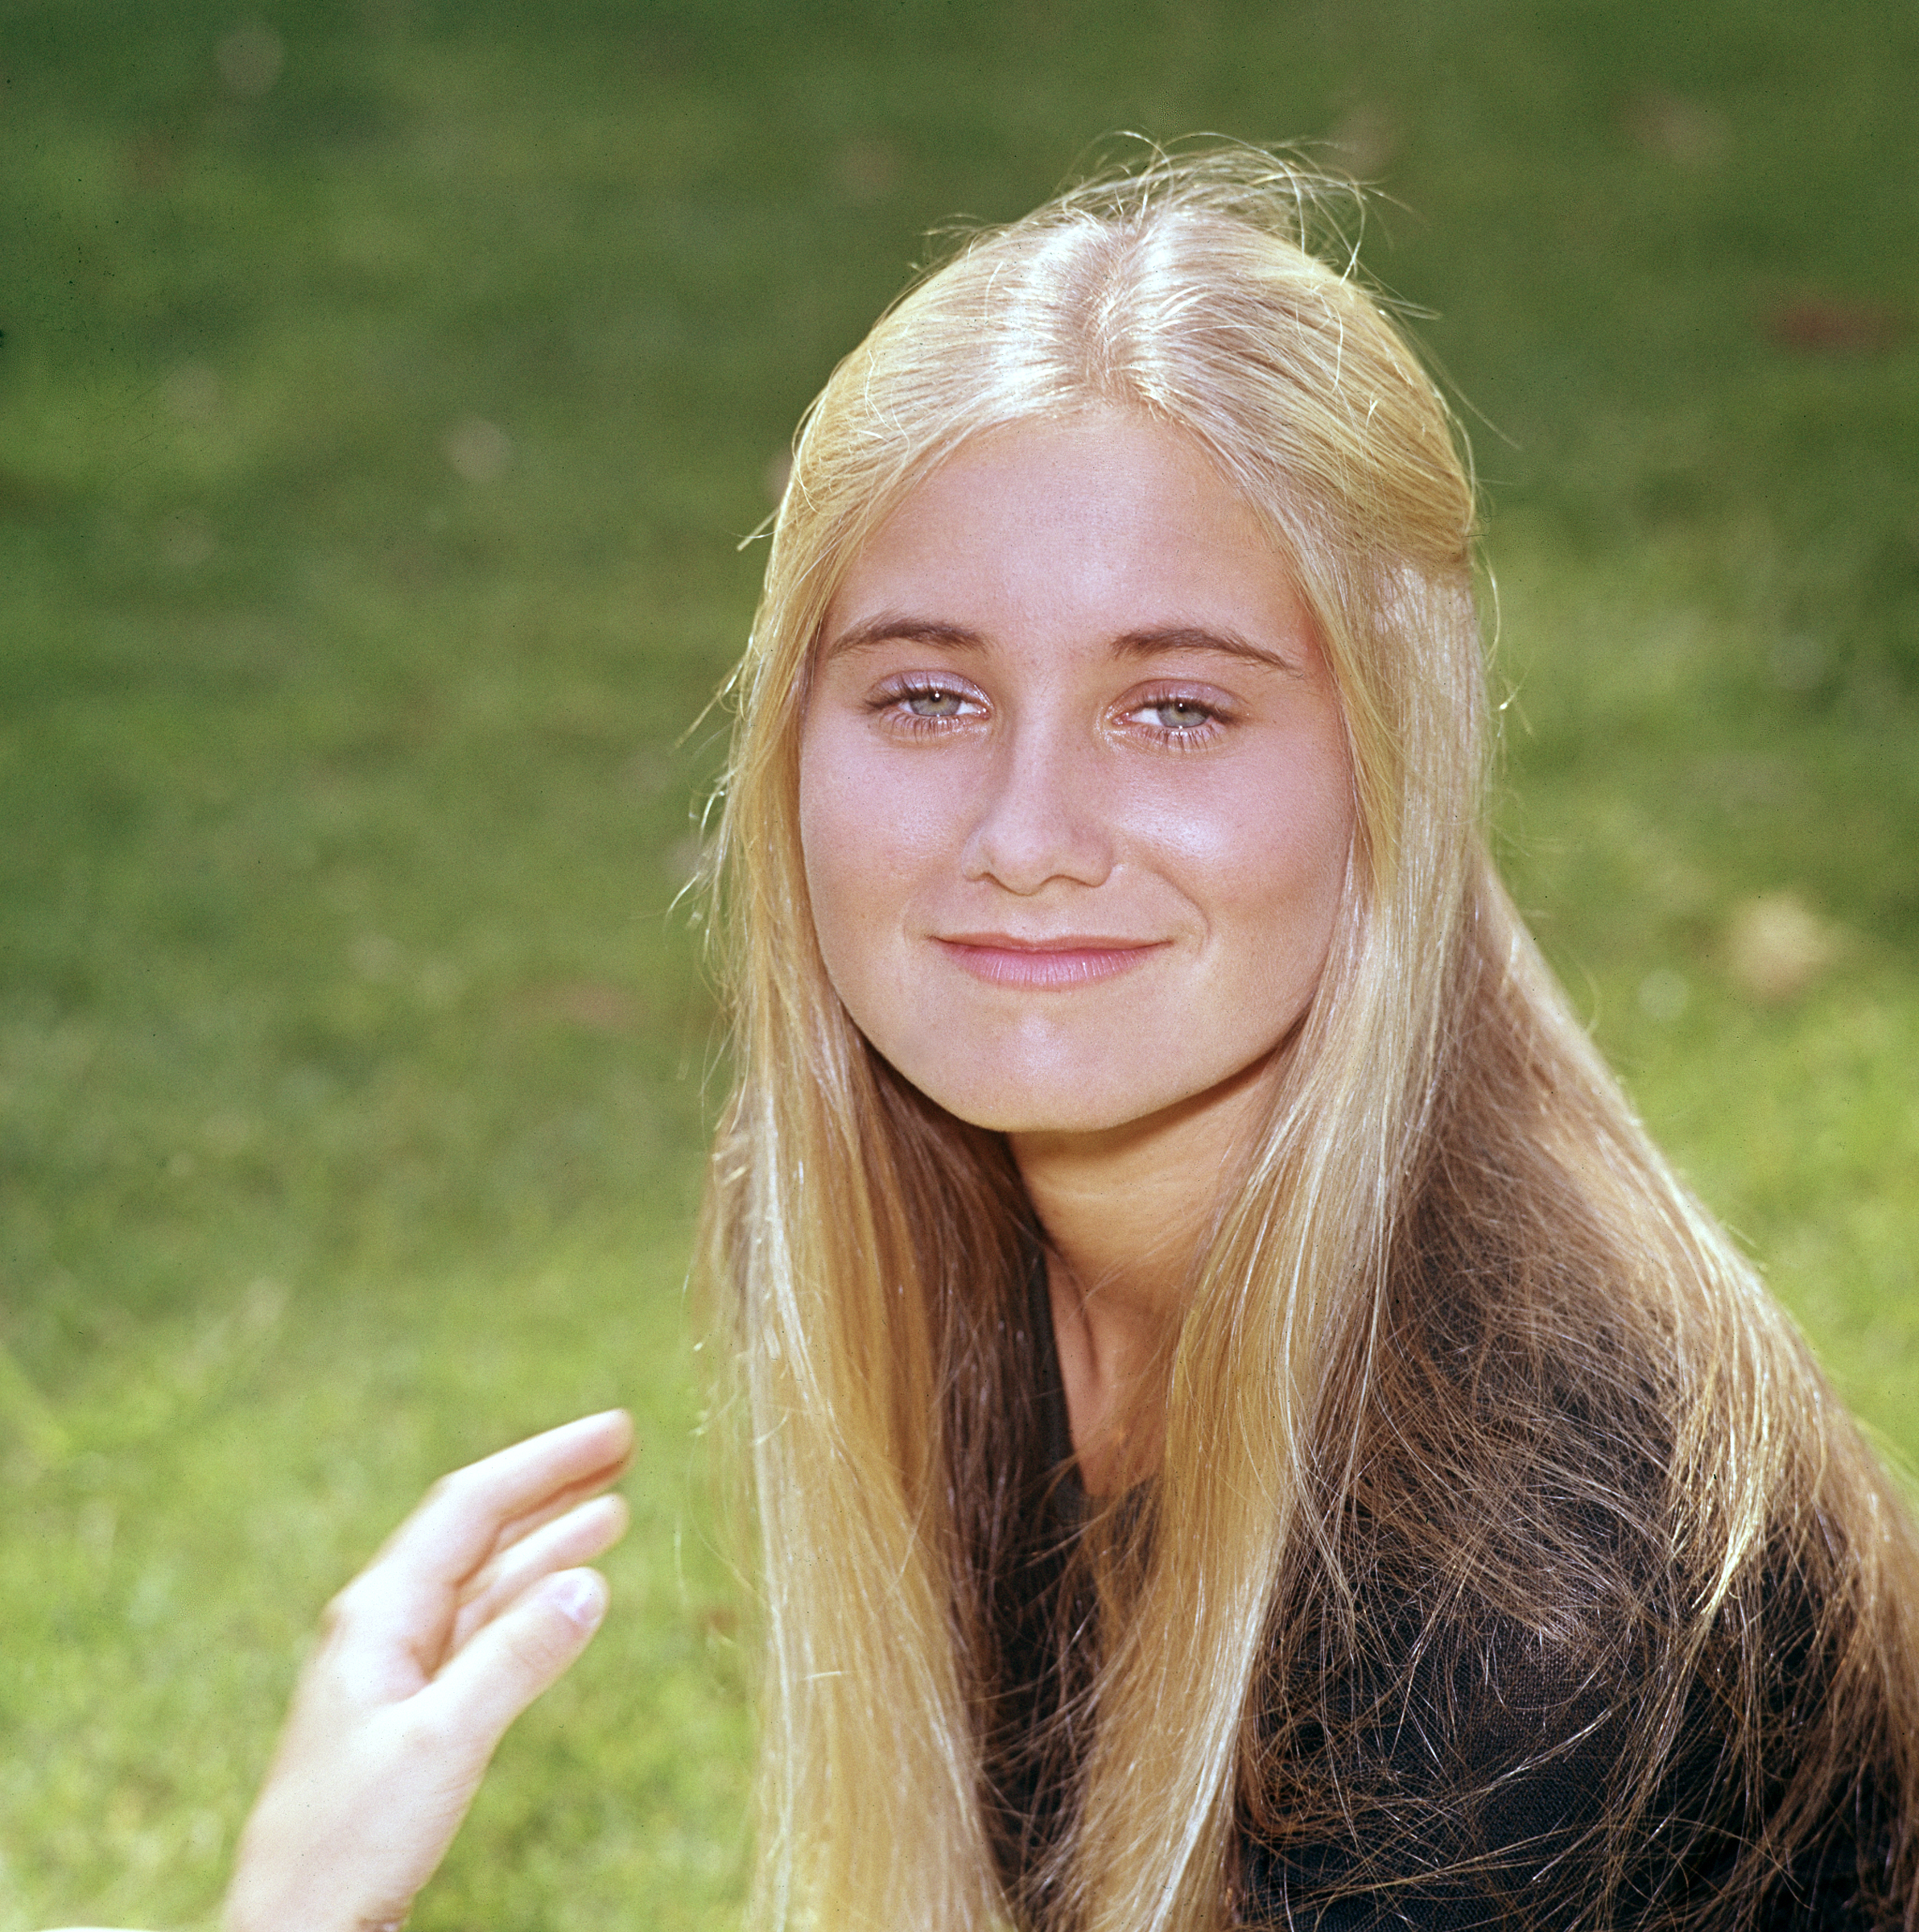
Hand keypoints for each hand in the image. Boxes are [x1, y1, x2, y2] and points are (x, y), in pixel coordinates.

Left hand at [223, 1410, 633, 1931]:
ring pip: (487, 1582)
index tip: (615, 1431)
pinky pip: (485, 1633)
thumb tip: (591, 1582)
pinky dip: (533, 1604)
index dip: (545, 1462)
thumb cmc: (345, 1843)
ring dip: (549, 1542)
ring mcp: (400, 1667)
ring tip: (614, 1512)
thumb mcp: (441, 1743)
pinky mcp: (416, 1712)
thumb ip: (516, 1659)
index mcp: (378, 1613)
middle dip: (551, 1486)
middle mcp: (387, 1624)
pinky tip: (571, 1597)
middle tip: (624, 1448)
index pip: (471, 1507)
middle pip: (479, 1531)